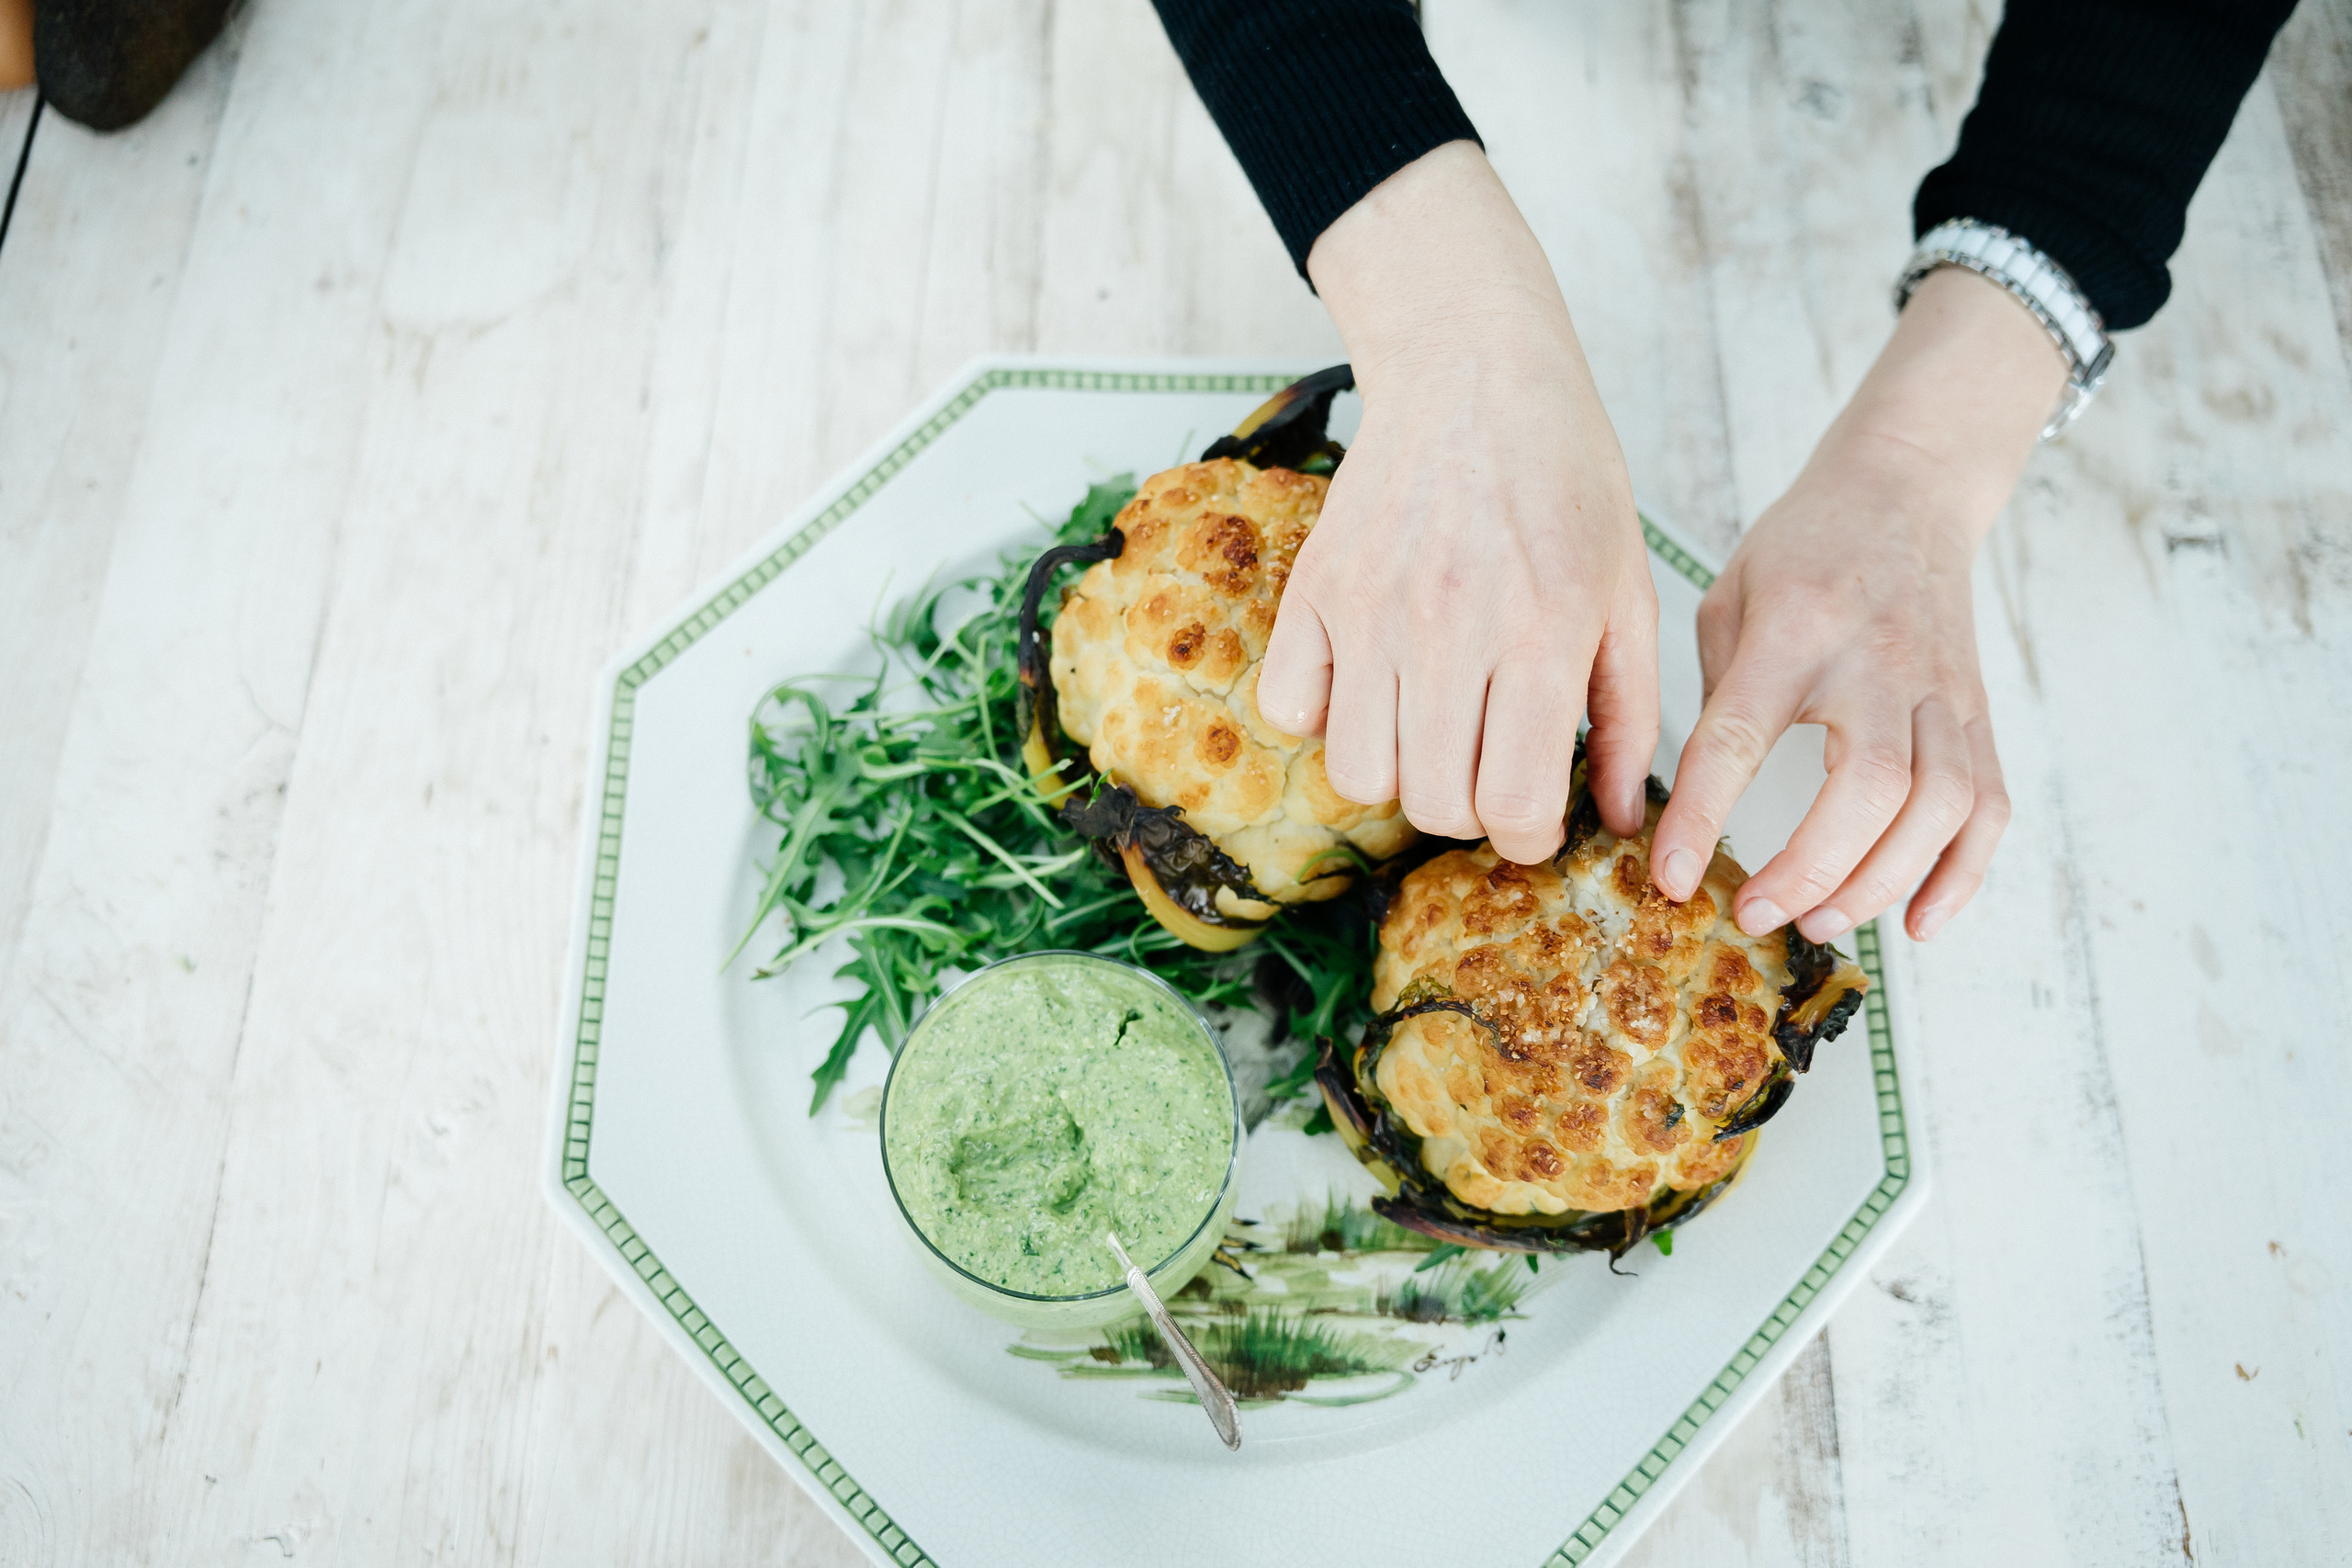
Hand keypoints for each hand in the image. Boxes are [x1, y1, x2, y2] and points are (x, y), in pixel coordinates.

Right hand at [1258, 142, 1658, 862]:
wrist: (1475, 372)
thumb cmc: (1566, 479)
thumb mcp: (1629, 592)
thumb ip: (1632, 715)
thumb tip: (1624, 820)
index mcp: (1543, 635)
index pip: (1516, 807)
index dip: (1529, 838)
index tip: (1536, 814)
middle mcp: (1451, 629)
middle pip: (1433, 806)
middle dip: (1468, 809)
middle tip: (1489, 764)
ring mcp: (1371, 611)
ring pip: (1359, 774)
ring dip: (1398, 771)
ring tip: (1431, 726)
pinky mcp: (1314, 591)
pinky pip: (1290, 711)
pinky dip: (1323, 717)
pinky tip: (1369, 683)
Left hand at [1650, 266, 2070, 941]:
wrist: (1907, 488)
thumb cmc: (1802, 549)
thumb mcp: (1728, 597)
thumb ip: (1715, 694)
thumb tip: (1694, 803)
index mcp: (1794, 628)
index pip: (1742, 734)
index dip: (1704, 815)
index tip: (1673, 878)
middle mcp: (1877, 661)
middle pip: (1870, 786)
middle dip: (1812, 869)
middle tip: (1756, 914)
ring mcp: (1940, 689)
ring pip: (1939, 805)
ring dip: (1879, 882)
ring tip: (1818, 920)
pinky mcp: (1977, 711)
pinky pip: (1988, 807)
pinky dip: (1960, 876)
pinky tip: (1915, 922)